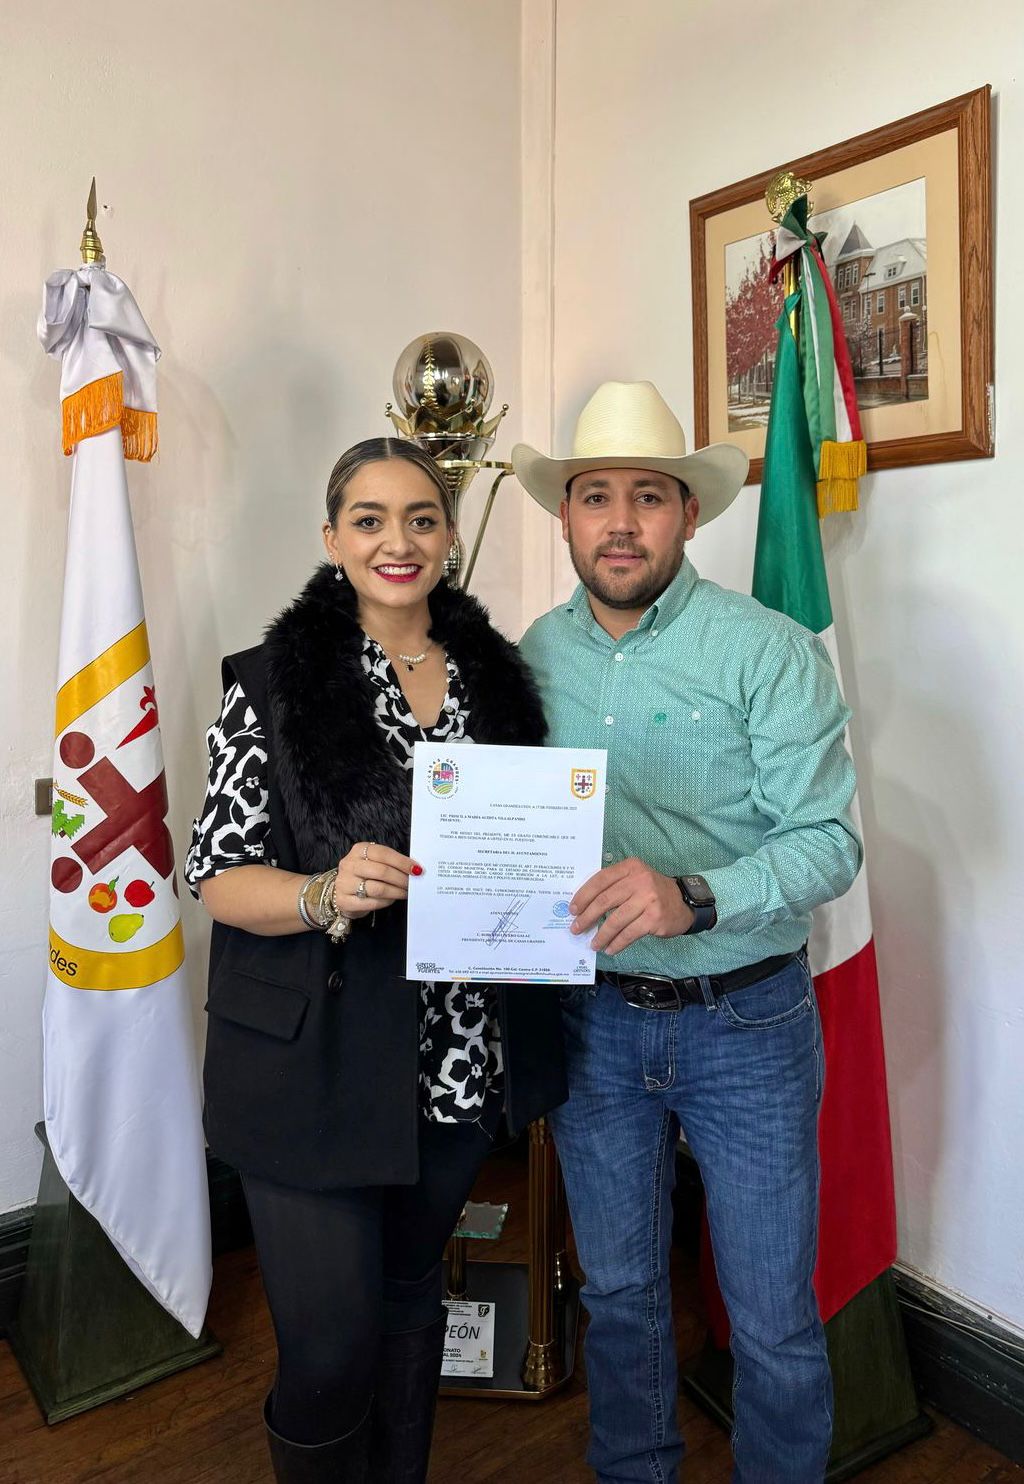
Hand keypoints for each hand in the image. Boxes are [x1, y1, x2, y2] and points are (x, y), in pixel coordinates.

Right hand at [334, 842, 421, 918]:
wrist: (342, 892)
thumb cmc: (363, 875)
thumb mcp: (372, 862)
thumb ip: (390, 863)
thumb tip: (414, 869)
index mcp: (359, 850)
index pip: (383, 853)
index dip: (402, 862)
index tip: (416, 869)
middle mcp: (349, 865)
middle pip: (381, 871)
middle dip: (401, 878)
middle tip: (412, 884)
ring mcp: (345, 883)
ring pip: (378, 888)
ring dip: (396, 891)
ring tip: (405, 892)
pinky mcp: (344, 901)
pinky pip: (372, 903)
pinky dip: (386, 901)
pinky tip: (392, 899)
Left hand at [570, 858, 693, 954]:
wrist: (684, 903)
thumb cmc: (653, 892)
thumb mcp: (635, 879)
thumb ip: (613, 886)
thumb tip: (584, 906)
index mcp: (630, 867)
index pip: (600, 880)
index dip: (583, 895)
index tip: (573, 909)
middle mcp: (640, 880)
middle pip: (605, 900)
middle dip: (587, 917)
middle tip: (577, 928)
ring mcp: (648, 899)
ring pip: (616, 920)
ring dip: (601, 935)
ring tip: (594, 944)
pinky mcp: (654, 918)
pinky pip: (629, 933)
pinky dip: (617, 943)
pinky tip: (610, 948)